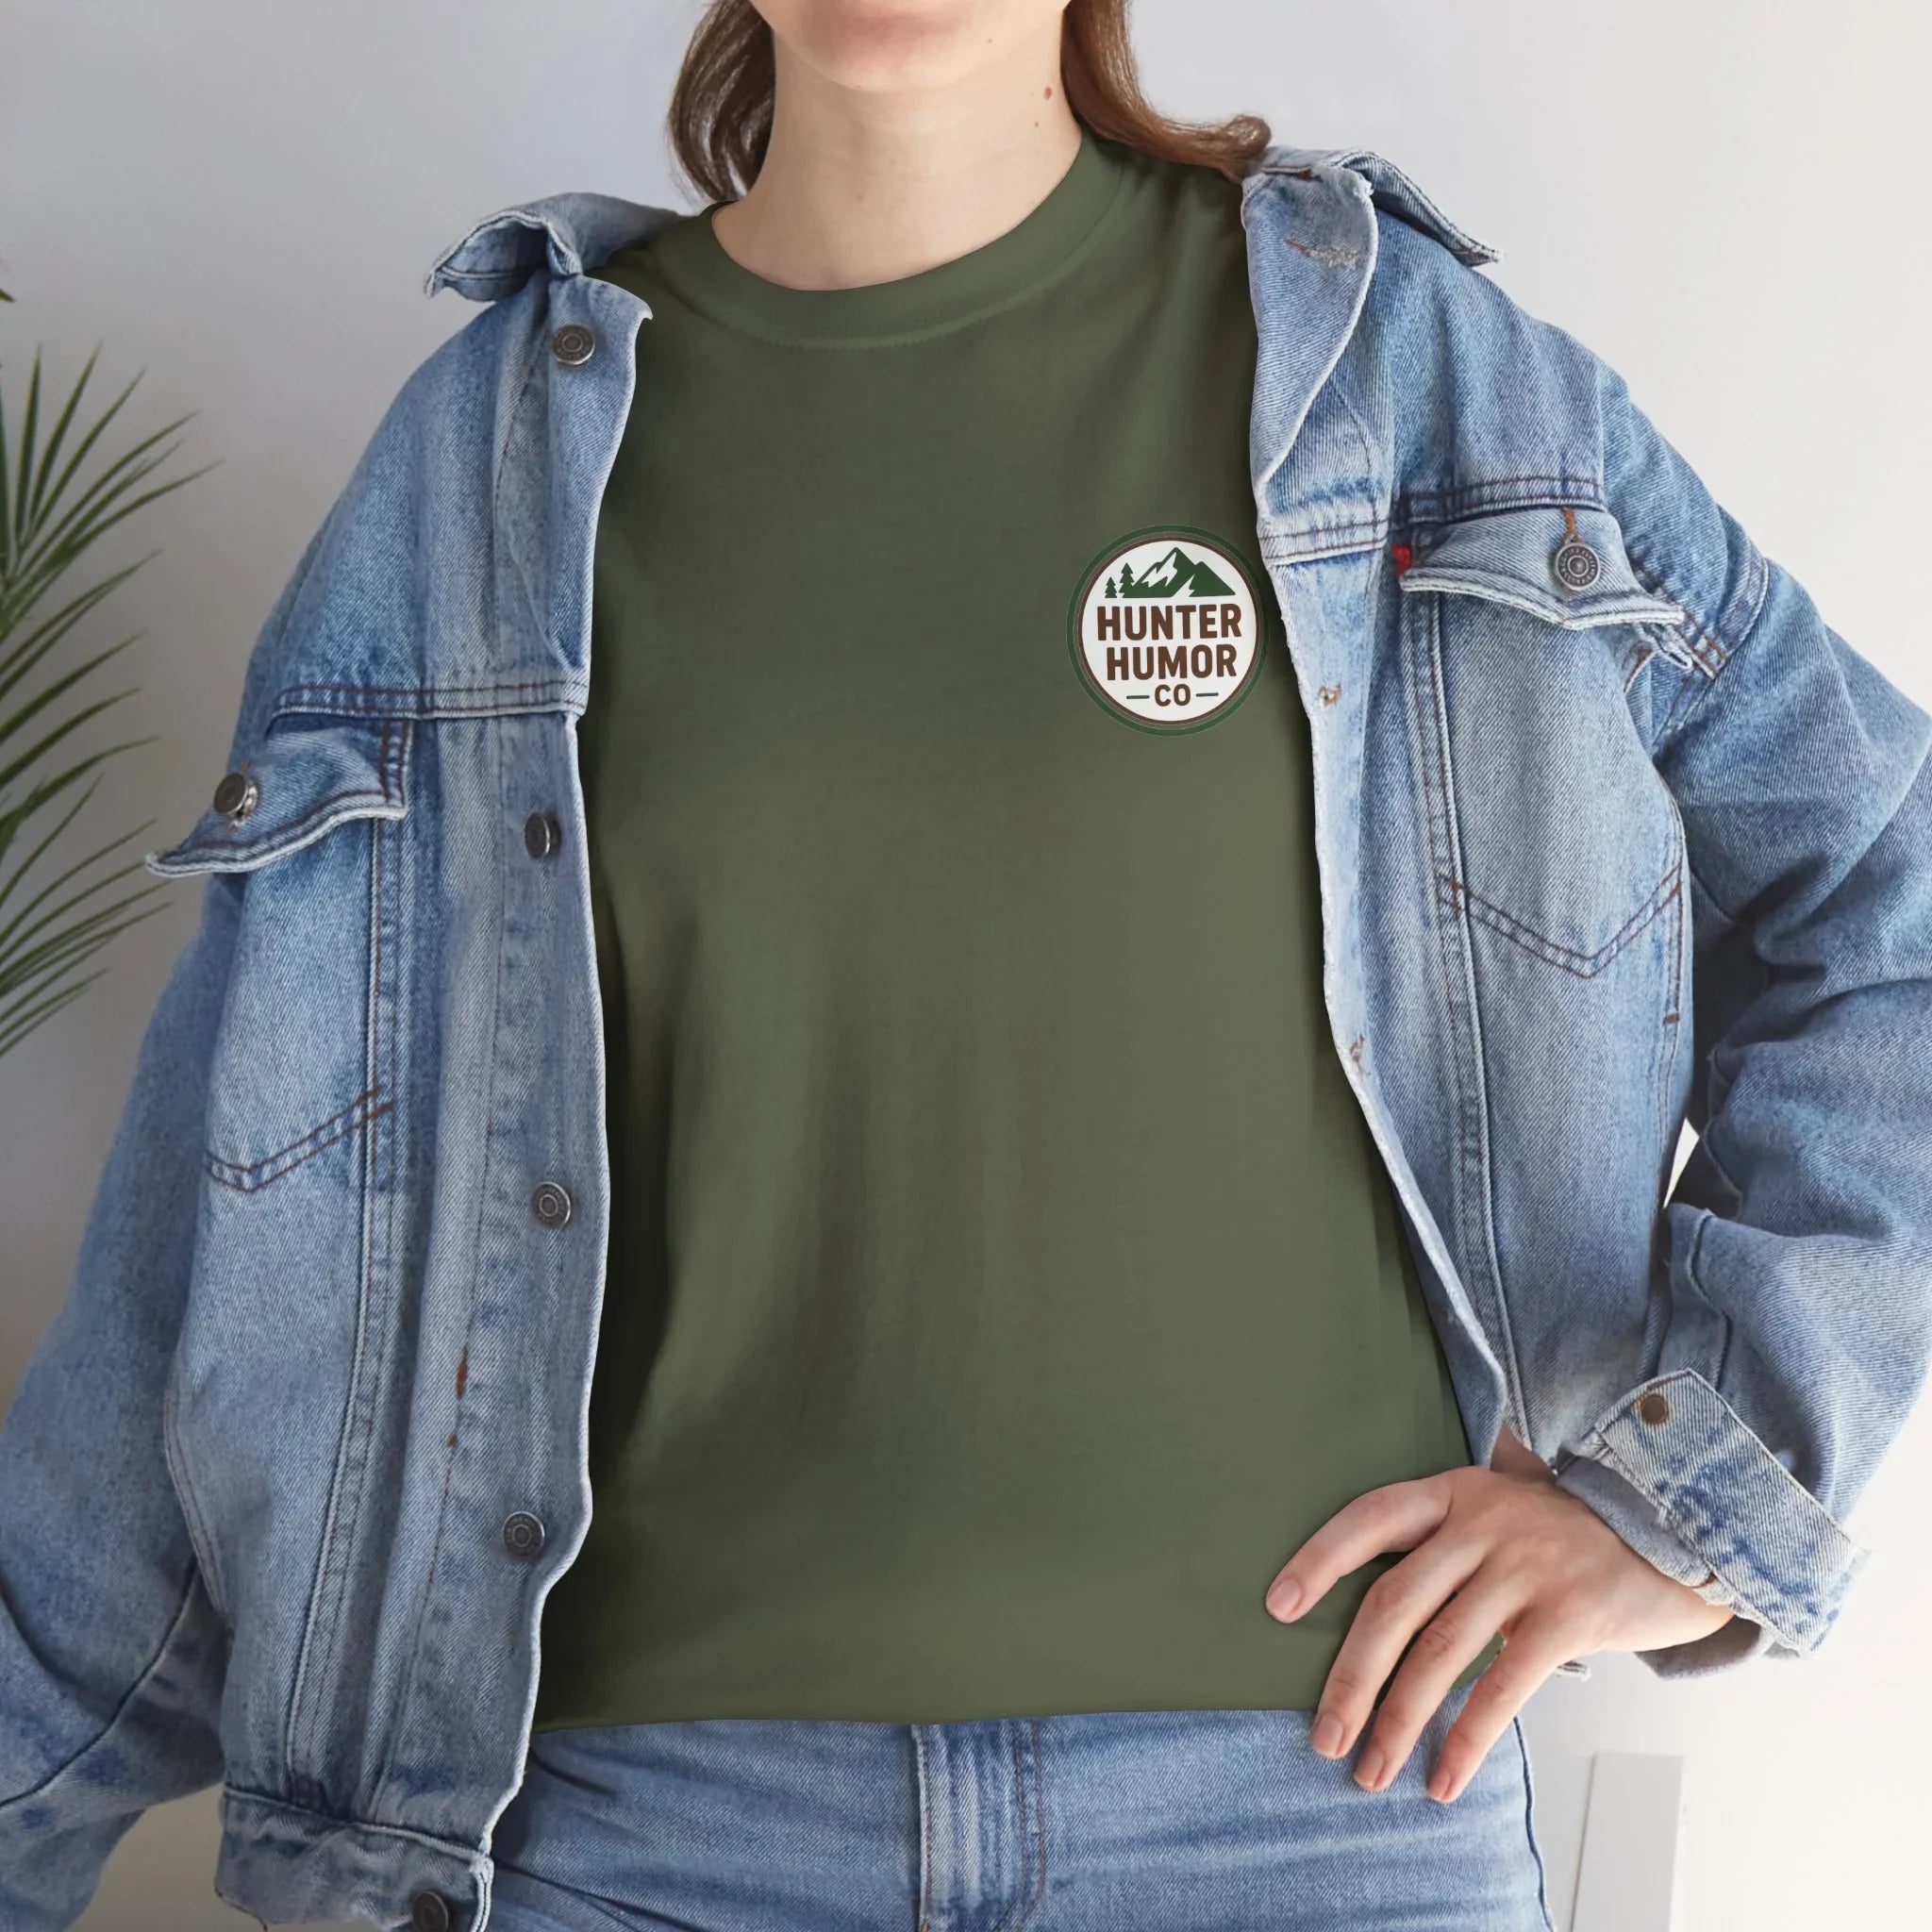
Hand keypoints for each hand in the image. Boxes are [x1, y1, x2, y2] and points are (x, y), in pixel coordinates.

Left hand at [1262, 1427, 1735, 1802]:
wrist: (1681, 1529)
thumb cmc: (1573, 1534)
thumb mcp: (1504, 1508)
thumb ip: (1449, 1538)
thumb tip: (1373, 1611)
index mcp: (1455, 1492)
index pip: (1368, 1519)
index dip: (1319, 1561)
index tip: (1276, 1607)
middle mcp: (1483, 1522)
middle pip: (1394, 1603)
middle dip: (1351, 1677)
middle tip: (1323, 1735)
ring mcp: (1525, 1566)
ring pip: (1440, 1653)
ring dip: (1398, 1720)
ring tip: (1370, 1768)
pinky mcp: (1568, 1613)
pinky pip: (1502, 1686)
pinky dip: (1467, 1739)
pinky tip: (1443, 1778)